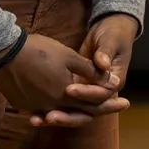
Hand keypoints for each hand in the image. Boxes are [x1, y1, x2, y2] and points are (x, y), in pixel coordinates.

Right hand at [0, 32, 128, 124]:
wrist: (3, 52)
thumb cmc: (38, 50)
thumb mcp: (68, 56)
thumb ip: (90, 71)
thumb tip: (112, 82)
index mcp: (65, 94)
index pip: (94, 105)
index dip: (111, 104)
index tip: (126, 103)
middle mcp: (52, 105)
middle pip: (79, 112)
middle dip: (99, 110)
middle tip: (115, 107)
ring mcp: (35, 107)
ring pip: (60, 113)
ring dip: (74, 112)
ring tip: (87, 108)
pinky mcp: (23, 105)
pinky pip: (42, 110)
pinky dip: (53, 109)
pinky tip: (57, 104)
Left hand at [29, 13, 139, 128]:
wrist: (111, 29)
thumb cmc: (113, 34)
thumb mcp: (110, 41)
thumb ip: (105, 53)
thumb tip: (103, 64)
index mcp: (114, 82)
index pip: (100, 95)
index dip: (85, 93)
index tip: (69, 89)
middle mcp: (100, 92)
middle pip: (85, 112)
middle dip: (67, 116)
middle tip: (50, 117)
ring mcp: (88, 92)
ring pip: (73, 112)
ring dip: (57, 118)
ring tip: (37, 119)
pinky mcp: (76, 89)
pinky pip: (64, 106)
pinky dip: (49, 112)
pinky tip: (34, 117)